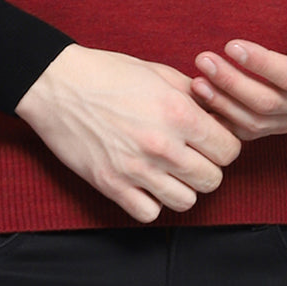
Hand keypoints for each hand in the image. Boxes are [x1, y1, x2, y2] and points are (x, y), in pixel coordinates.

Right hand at [15, 44, 241, 222]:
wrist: (57, 84)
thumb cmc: (107, 73)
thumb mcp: (158, 72)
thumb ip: (193, 94)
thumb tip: (218, 113)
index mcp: (178, 112)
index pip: (229, 150)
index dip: (223, 145)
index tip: (210, 140)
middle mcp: (161, 145)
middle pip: (213, 179)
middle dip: (207, 167)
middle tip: (190, 154)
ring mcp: (136, 169)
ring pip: (186, 201)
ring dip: (182, 186)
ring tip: (168, 169)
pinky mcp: (111, 186)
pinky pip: (150, 213)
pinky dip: (151, 201)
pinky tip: (145, 181)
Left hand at [190, 0, 286, 140]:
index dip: (261, 64)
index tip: (231, 45)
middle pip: (269, 102)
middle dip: (232, 83)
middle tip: (204, 60)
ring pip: (257, 121)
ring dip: (224, 103)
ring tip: (197, 82)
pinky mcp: (280, 124)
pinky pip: (250, 131)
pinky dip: (225, 120)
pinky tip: (203, 103)